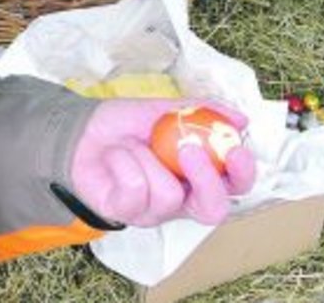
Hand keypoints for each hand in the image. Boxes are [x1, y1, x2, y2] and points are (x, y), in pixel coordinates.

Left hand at [68, 99, 255, 227]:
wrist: (81, 130)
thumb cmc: (125, 125)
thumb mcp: (165, 110)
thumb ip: (202, 113)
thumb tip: (241, 119)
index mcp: (198, 174)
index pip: (234, 185)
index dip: (242, 173)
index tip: (237, 150)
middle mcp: (181, 199)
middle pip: (213, 209)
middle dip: (205, 179)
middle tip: (188, 148)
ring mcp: (153, 211)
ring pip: (169, 195)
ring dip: (147, 157)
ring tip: (131, 144)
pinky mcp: (124, 214)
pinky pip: (135, 190)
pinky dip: (124, 162)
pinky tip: (114, 157)